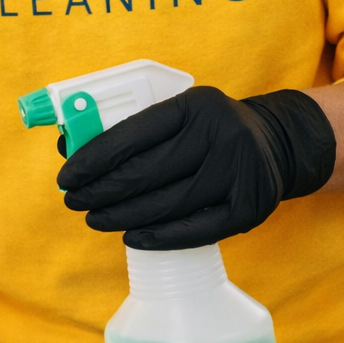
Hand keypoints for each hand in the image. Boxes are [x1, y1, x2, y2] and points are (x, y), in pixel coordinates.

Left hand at [57, 86, 335, 249]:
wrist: (276, 142)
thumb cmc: (207, 129)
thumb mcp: (179, 113)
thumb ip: (131, 126)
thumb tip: (70, 148)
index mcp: (195, 105)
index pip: (132, 134)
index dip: (93, 159)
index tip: (67, 177)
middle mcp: (221, 135)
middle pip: (146, 173)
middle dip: (101, 191)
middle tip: (75, 201)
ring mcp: (239, 172)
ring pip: (167, 204)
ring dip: (122, 216)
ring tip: (95, 219)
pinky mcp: (249, 207)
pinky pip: (196, 229)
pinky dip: (159, 236)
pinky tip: (131, 237)